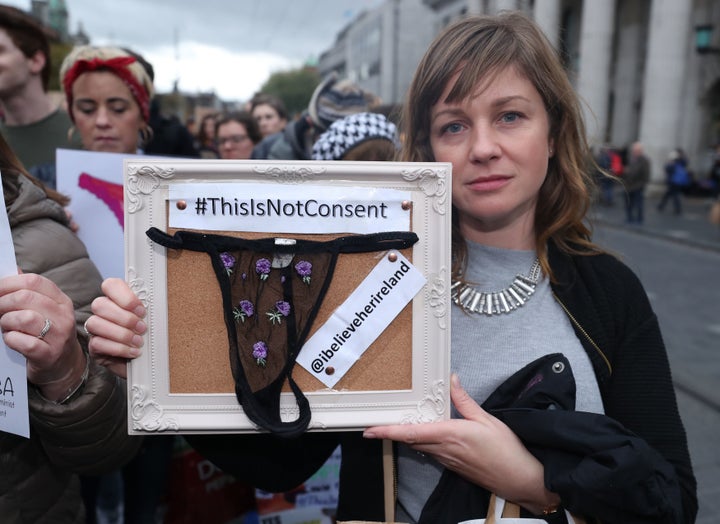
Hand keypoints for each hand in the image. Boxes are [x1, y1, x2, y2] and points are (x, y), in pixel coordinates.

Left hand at [0, 273, 85, 400]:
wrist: (63, 367)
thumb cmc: (47, 336)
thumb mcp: (44, 311)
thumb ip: (29, 291)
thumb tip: (12, 270)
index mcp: (61, 300)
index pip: (34, 281)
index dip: (8, 283)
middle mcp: (64, 316)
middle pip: (26, 297)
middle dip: (3, 303)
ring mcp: (58, 336)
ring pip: (25, 318)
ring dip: (6, 321)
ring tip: (6, 327)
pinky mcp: (49, 355)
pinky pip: (23, 342)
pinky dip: (11, 339)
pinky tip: (12, 340)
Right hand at [85, 278, 145, 378]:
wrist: (147, 363)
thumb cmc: (150, 338)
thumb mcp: (153, 321)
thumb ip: (150, 310)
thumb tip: (159, 303)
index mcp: (117, 299)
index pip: (110, 285)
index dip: (125, 297)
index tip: (141, 310)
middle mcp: (103, 312)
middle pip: (100, 304)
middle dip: (124, 318)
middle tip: (142, 328)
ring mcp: (96, 329)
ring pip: (95, 323)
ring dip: (121, 334)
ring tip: (138, 342)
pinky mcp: (94, 347)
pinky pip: (98, 343)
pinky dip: (118, 348)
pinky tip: (132, 352)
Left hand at [363, 374, 559, 512]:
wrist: (521, 479)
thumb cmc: (507, 450)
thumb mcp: (486, 419)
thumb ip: (464, 401)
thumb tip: (452, 381)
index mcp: (450, 435)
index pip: (411, 432)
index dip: (388, 432)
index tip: (370, 430)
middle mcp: (444, 450)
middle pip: (411, 440)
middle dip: (391, 433)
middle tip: (373, 424)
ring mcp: (448, 460)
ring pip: (420, 446)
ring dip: (406, 437)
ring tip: (392, 426)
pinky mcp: (454, 466)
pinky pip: (432, 452)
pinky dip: (422, 442)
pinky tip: (423, 434)